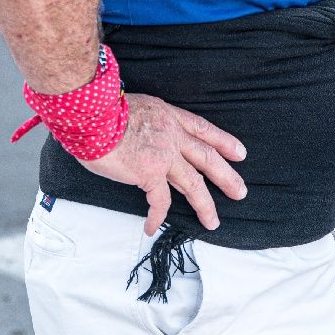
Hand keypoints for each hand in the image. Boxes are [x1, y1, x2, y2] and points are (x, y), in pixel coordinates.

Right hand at [79, 92, 247, 234]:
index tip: (239, 153)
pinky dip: (157, 216)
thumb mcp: (138, 107)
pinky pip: (159, 201)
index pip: (203, 129)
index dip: (223, 142)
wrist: (93, 114)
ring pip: (194, 184)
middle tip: (240, 191)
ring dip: (205, 205)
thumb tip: (147, 140)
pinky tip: (152, 227)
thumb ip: (150, 124)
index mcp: (169, 116)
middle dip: (227, 176)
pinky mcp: (150, 173)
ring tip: (212, 221)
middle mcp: (172, 135)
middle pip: (208, 157)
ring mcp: (164, 155)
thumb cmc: (104, 109)